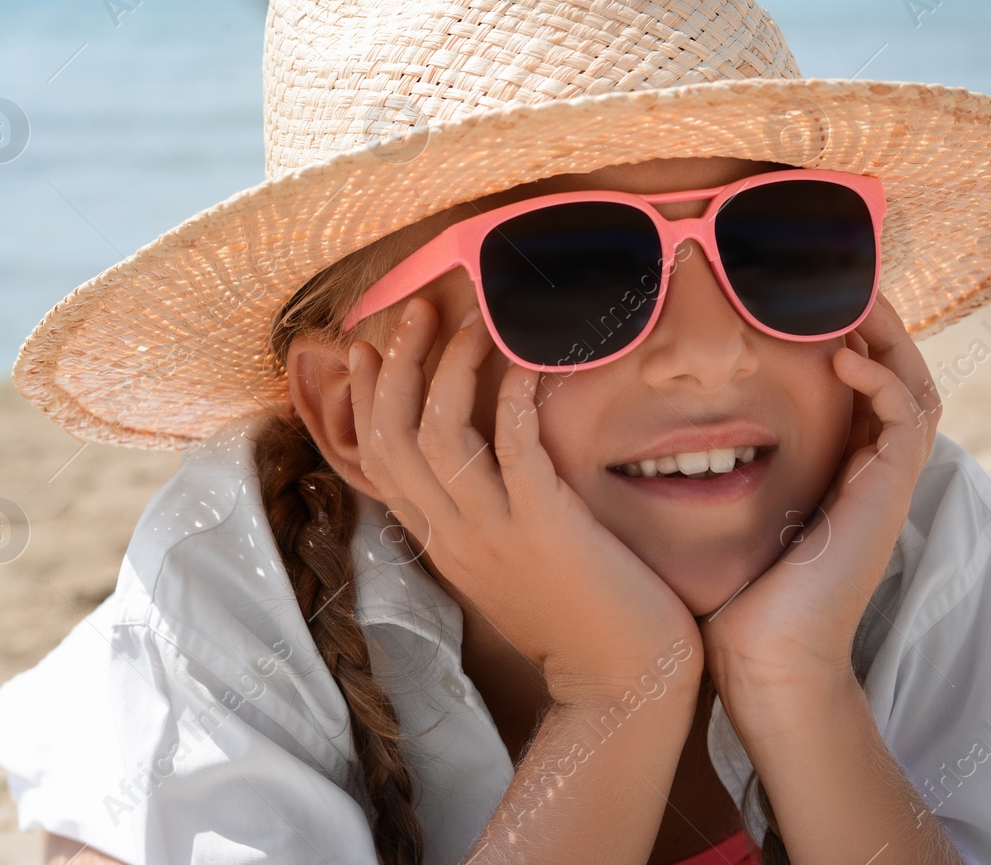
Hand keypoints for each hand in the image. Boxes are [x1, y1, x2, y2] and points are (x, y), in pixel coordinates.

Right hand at [348, 297, 703, 706]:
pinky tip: (526, 365)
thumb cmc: (578, 619)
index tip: (372, 347)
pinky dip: (512, 399)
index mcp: (441, 541)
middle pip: (392, 436)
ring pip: (438, 435)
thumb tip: (482, 458)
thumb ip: (484, 516)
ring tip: (471, 321)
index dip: (368, 397)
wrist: (622, 682)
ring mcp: (495, 532)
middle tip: (417, 309)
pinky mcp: (544, 527)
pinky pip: (513, 449)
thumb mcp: (508, 566)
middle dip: (398, 364)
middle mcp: (455, 535)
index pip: (376, 460)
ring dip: (449, 368)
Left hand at [700, 294, 942, 690]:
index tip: (800, 301)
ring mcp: (884, 485)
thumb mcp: (723, 509)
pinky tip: (839, 359)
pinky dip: (879, 380)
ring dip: (887, 338)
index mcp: (837, 474)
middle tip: (841, 280)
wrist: (766, 662)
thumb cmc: (735, 596)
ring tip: (852, 298)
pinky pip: (908, 417)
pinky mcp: (887, 495)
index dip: (842, 340)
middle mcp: (869, 475)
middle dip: (874, 325)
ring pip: (914, 386)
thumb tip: (657, 424)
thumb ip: (712, 466)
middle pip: (897, 376)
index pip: (857, 389)